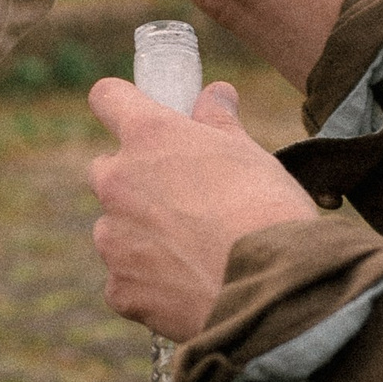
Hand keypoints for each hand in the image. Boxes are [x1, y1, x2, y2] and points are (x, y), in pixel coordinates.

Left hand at [87, 75, 316, 339]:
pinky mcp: (119, 287)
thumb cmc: (268, 211)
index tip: (137, 117)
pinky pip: (125, 280)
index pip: (108, 97)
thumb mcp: (251, 154)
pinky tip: (189, 289)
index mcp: (149, 137)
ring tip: (195, 253)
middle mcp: (117, 181)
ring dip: (141, 236)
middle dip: (136, 182)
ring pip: (115, 229)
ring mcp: (112, 237)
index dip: (122, 105)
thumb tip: (214, 93)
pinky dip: (149, 285)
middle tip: (185, 202)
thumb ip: (220, 122)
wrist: (275, 287)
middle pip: (107, 170)